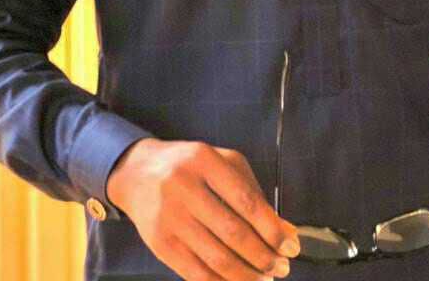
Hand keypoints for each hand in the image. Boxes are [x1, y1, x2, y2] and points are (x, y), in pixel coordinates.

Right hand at [106, 138, 300, 280]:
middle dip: (263, 256)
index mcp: (205, 160)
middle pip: (233, 232)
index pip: (246, 201)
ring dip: (246, 275)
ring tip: (264, 279)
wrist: (137, 173)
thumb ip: (253, 192)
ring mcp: (169, 216)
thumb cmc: (190, 167)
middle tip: (281, 268)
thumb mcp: (221, 165)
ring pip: (216, 257)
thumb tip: (286, 230)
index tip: (291, 246)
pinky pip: (196, 273)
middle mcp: (184, 186)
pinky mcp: (159, 243)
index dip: (272, 228)